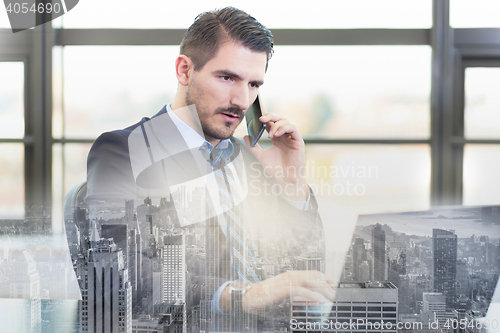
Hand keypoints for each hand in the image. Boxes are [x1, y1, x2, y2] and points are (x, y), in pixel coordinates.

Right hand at [220, 270, 336, 314]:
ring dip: (322, 289)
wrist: (249, 297)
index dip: (325, 278)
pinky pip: (300, 290)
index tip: (334, 285)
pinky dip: (310, 295)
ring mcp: (286, 281)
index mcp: (292, 276)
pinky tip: (317, 300)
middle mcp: (290, 276)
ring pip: (309, 281)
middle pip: (314, 276)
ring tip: (331, 296)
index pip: (313, 274)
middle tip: (336, 292)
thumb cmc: (267, 299)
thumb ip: (301, 299)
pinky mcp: (283, 288)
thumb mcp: (286, 299)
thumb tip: (316, 301)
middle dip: (327, 284)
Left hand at [244, 113, 308, 200]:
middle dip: (270, 115)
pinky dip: (283, 128)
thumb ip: (253, 146)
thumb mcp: (260, 156)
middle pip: (279, 118)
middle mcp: (285, 136)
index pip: (272, 122)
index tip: (256, 118)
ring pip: (286, 122)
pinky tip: (276, 135)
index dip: (265, 118)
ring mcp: (292, 138)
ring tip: (269, 135)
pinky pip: (293, 128)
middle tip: (261, 118)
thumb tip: (246, 136)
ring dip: (276, 125)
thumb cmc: (276, 169)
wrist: (285, 179)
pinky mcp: (298, 141)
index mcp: (277, 138)